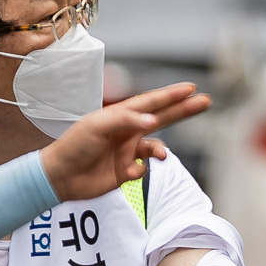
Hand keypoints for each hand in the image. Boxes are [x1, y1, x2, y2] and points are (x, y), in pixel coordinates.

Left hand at [40, 84, 210, 200]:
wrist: (60, 176)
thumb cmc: (74, 145)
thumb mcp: (97, 125)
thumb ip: (126, 120)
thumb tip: (153, 121)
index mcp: (120, 116)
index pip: (151, 102)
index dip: (171, 95)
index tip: (191, 88)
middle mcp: (127, 131)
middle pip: (163, 118)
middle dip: (183, 110)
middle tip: (205, 101)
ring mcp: (127, 151)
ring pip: (155, 147)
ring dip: (160, 150)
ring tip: (161, 155)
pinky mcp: (126, 172)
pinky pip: (143, 169)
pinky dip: (141, 170)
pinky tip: (128, 172)